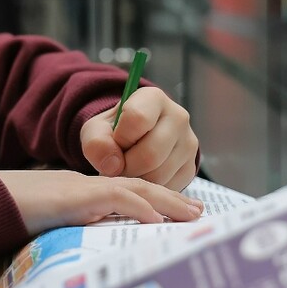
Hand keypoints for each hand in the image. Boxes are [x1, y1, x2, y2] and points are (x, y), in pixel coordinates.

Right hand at [0, 170, 202, 234]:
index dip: (150, 202)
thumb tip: (76, 272)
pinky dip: (140, 207)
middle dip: (170, 200)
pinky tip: (158, 219)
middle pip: (137, 188)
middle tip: (197, 212)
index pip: (122, 195)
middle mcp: (82, 189)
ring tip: (192, 214)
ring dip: (167, 201)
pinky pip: (116, 197)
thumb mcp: (39, 236)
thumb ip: (61, 242)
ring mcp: (78, 189)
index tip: (173, 215)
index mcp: (76, 197)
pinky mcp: (74, 195)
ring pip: (134, 188)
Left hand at [79, 86, 198, 190]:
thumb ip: (96, 142)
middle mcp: (178, 117)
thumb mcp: (96, 130)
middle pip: (150, 154)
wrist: (134, 140)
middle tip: (117, 167)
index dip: (120, 138)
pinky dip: (149, 189)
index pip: (137, 118)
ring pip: (159, 175)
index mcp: (153, 98)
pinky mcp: (191, 167)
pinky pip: (167, 188)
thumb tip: (112, 165)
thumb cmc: (115, 132)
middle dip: (127, 167)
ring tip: (128, 171)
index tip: (115, 143)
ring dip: (137, 181)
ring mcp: (188, 143)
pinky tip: (142, 177)